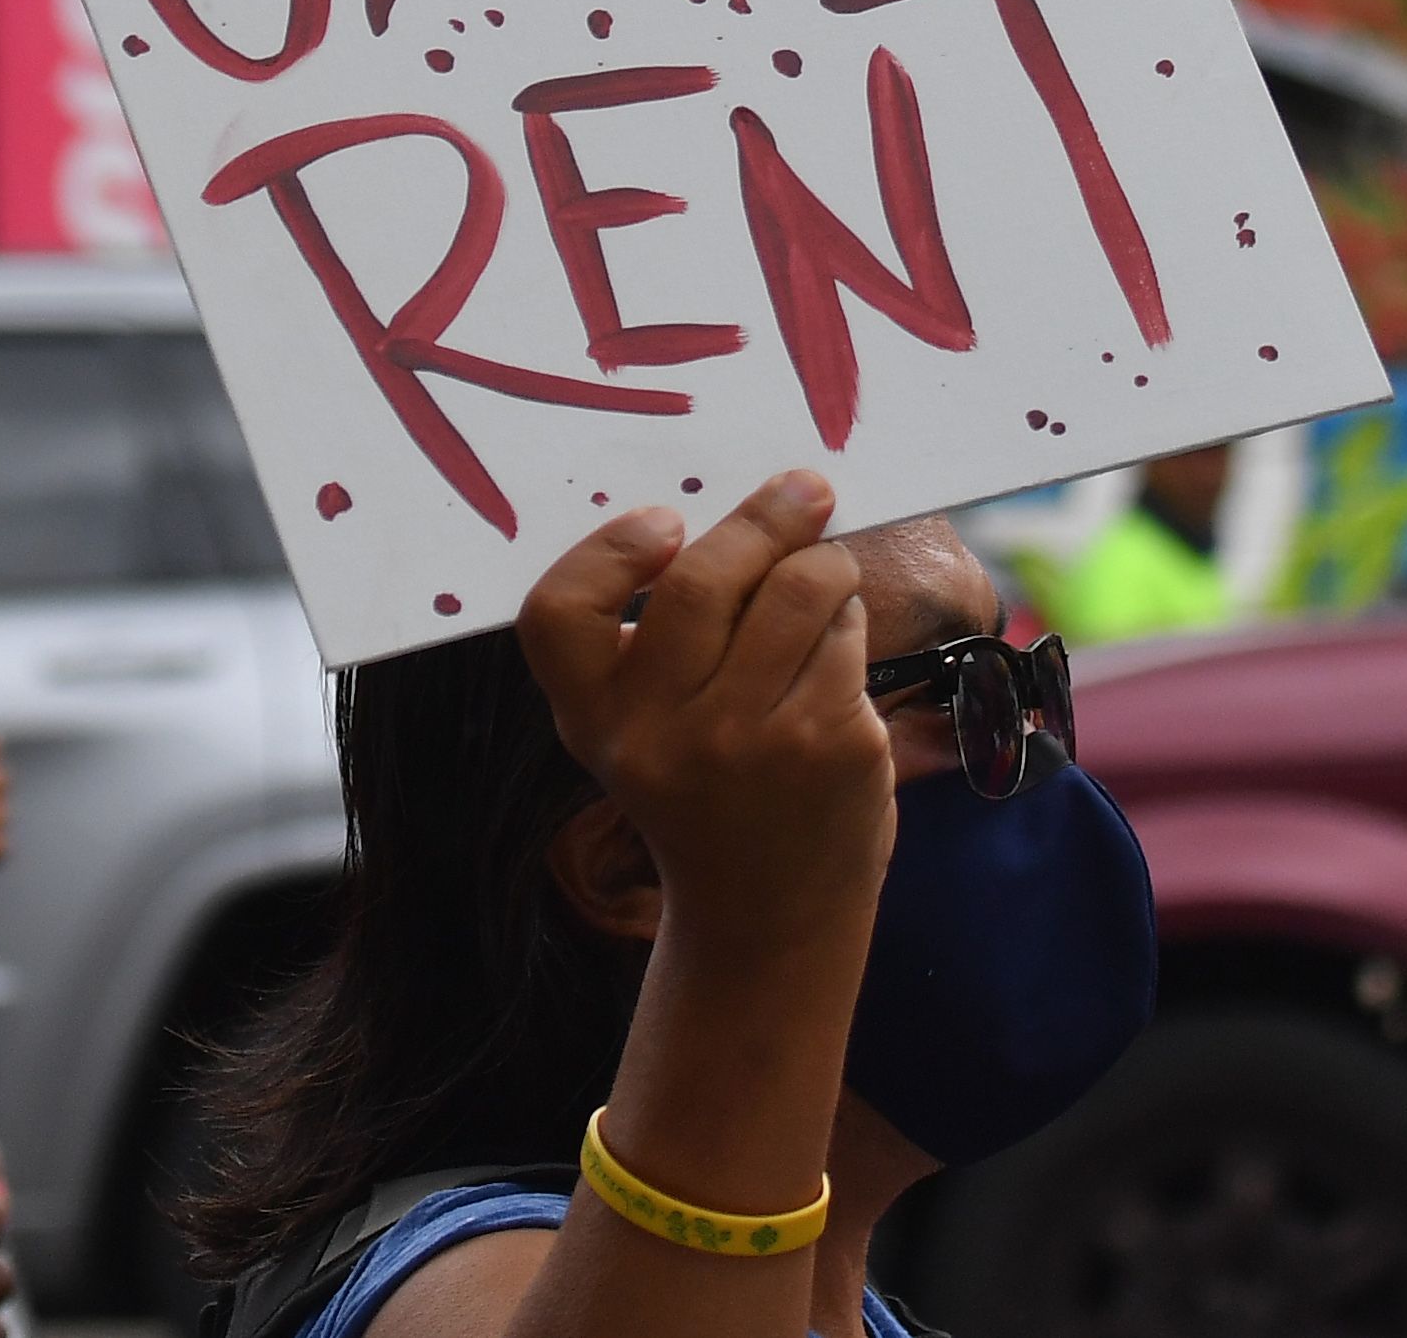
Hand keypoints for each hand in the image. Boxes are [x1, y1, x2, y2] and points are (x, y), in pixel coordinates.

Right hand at [516, 473, 892, 957]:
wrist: (767, 918)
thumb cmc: (705, 794)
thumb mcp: (643, 730)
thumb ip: (658, 635)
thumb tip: (738, 504)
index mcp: (594, 719)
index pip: (557, 614)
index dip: (607, 552)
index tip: (663, 523)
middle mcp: (659, 735)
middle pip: (701, 580)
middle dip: (765, 519)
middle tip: (802, 490)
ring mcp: (748, 742)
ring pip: (797, 590)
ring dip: (822, 565)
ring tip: (823, 575)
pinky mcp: (829, 744)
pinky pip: (846, 633)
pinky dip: (848, 622)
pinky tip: (836, 650)